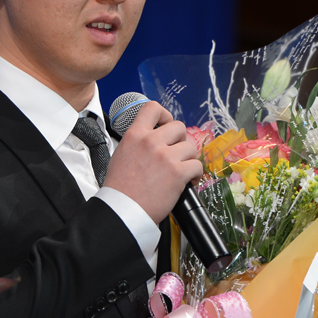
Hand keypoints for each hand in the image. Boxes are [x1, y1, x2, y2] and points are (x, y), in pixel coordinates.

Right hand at [104, 101, 202, 223]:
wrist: (123, 209)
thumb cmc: (120, 188)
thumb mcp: (122, 154)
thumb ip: (138, 142)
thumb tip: (155, 138)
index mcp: (135, 135)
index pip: (152, 108)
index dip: (165, 115)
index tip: (166, 125)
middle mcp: (151, 142)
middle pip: (179, 127)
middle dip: (180, 140)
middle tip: (176, 152)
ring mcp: (166, 157)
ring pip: (191, 146)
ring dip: (189, 158)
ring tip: (182, 169)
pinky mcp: (178, 173)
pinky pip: (197, 165)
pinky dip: (196, 174)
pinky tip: (189, 181)